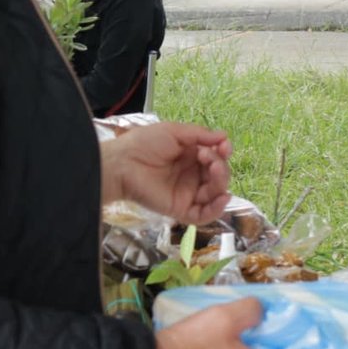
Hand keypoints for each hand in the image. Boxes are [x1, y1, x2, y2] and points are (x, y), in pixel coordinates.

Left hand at [101, 122, 232, 222]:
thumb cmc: (144, 144)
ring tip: (214, 170)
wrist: (122, 163)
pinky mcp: (180, 209)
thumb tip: (225, 136)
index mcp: (190, 157)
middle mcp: (191, 176)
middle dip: (220, 166)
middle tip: (208, 157)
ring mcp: (187, 194)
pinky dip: (216, 210)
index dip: (222, 153)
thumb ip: (200, 135)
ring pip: (214, 194)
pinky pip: (203, 215)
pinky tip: (223, 198)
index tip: (223, 146)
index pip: (215, 159)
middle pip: (218, 177)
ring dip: (220, 182)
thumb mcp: (174, 132)